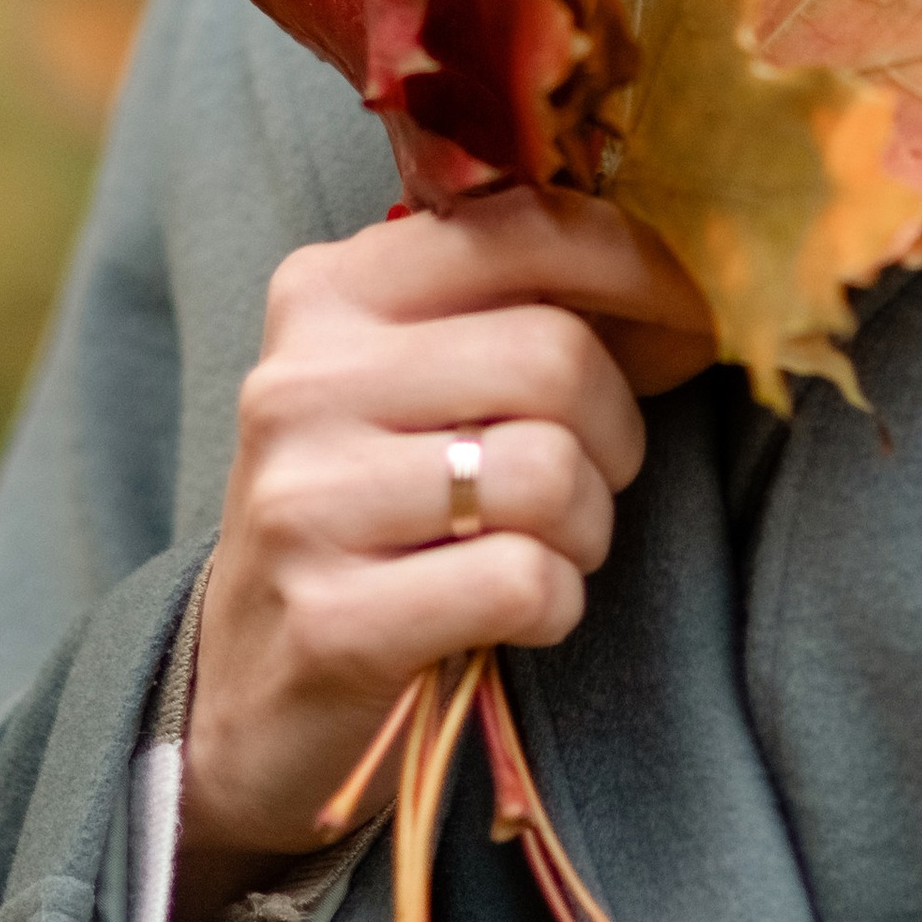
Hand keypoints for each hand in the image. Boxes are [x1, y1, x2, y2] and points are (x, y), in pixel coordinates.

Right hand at [175, 191, 709, 921]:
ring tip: (547, 545)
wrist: (237, 695)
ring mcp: (306, 502)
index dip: (637, 269)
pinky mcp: (332, 621)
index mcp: (329, 292)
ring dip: (588, 525)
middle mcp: (304, 381)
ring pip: (551, 472)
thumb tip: (664, 276)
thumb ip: (502, 306)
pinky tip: (517, 610)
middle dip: (618, 426)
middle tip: (601, 472)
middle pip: (555, 356)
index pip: (523, 226)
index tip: (684, 322)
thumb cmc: (364, 511)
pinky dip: (556, 602)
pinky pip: (525, 582)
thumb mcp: (403, 379)